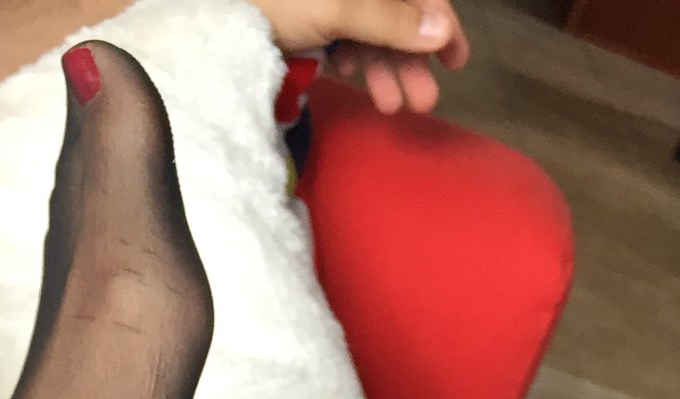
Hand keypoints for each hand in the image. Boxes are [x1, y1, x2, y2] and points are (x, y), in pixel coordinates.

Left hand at [256, 0, 469, 112]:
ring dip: (384, 69)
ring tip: (390, 107)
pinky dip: (352, 59)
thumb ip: (390, 19)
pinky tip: (347, 76)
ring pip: (371, 32)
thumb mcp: (341, 8)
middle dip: (409, 59)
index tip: (455, 61)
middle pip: (396, 15)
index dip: (439, 22)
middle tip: (424, 103)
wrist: (223, 17)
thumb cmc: (283, 1)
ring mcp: (333, 1)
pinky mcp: (312, 18)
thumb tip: (442, 32)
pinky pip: (344, 37)